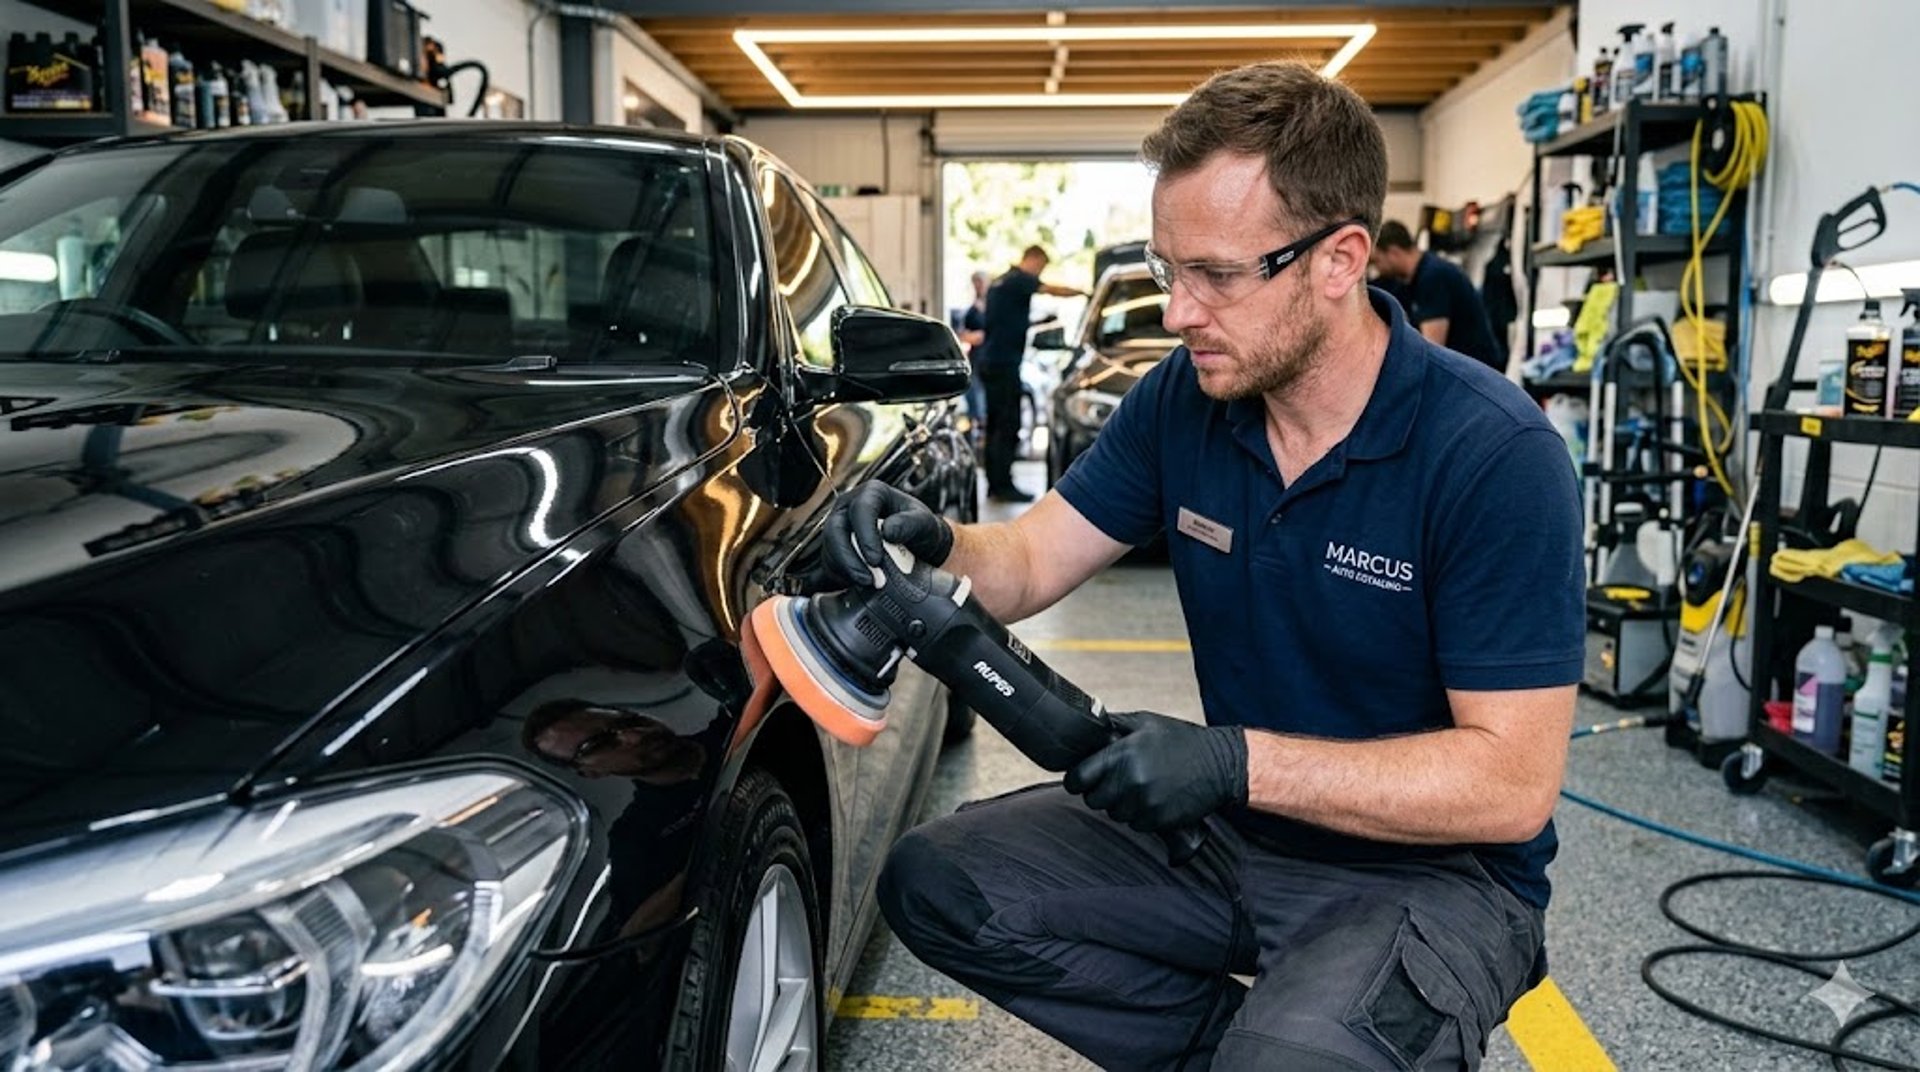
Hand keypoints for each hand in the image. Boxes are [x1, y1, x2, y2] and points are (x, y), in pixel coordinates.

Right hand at [820, 481, 952, 588]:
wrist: (918, 547)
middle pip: (835, 529)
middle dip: (849, 557)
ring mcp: (840, 526)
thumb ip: (910, 524)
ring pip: (830, 547)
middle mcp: (850, 506)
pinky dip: (844, 575)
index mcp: (872, 493)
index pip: (861, 509)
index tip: (876, 559)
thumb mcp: (925, 524)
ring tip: (868, 584)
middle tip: (868, 579)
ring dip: (847, 569)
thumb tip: (888, 531)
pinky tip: (861, 584)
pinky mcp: (835, 547)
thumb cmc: (921, 529)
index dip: (865, 535)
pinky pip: (830, 562)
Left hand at [1065, 711, 1247, 833]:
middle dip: (1101, 791)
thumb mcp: (1146, 723)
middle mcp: (1131, 780)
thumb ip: (1112, 725)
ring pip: (1115, 814)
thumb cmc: (1183, 741)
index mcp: (1123, 754)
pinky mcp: (1160, 820)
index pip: (1078, 778)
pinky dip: (1141, 815)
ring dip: (1122, 804)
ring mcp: (1146, 803)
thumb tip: (1086, 729)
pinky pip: (1136, 825)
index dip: (1077, 779)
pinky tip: (1155, 798)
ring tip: (1141, 786)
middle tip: (1118, 779)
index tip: (1082, 778)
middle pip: (1093, 800)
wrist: (1222, 765)